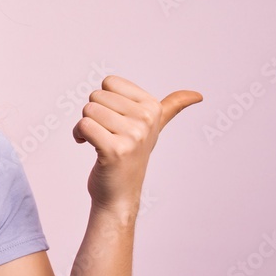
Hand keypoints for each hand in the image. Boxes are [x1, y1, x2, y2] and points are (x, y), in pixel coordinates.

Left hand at [72, 76, 202, 216]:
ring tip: (98, 140)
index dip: (104, 100)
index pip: (109, 82)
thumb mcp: (154, 128)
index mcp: (153, 107)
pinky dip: (78, 134)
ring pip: (88, 110)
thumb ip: (172, 107)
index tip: (114, 119)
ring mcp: (133, 136)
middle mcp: (146, 119)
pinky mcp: (115, 150)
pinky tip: (85, 144)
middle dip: (94, 114)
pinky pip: (83, 125)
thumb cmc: (132, 157)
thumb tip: (197, 95)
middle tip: (105, 133)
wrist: (120, 193)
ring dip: (85, 126)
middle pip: (96, 96)